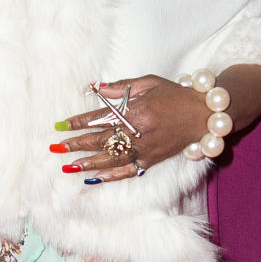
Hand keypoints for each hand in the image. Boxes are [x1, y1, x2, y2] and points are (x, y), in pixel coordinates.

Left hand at [53, 75, 208, 182]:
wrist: (203, 115)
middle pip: (102, 141)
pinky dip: (111, 176)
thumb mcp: (149, 82)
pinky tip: (94, 178)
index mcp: (137, 111)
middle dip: (77, 144)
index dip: (79, 122)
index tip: (61, 125)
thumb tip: (94, 87)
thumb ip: (121, 87)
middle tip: (56, 148)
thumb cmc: (176, 95)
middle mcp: (140, 133)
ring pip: (111, 159)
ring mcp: (146, 149)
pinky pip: (128, 171)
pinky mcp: (152, 160)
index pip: (101, 118)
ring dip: (88, 163)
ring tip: (68, 166)